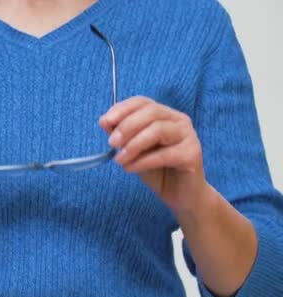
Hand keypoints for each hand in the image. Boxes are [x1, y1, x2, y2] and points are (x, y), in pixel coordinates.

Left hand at [99, 96, 208, 212]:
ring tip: (119, 159)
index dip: (122, 109)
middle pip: (151, 112)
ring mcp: (188, 136)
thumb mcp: (134, 150)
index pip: (142, 102)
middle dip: (127, 126)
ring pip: (158, 130)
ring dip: (134, 144)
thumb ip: (122, 135)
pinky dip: (143, 161)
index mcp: (164, 115)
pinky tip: (130, 168)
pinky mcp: (192, 154)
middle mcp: (179, 120)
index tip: (105, 122)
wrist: (180, 195)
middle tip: (112, 143)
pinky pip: (165, 154)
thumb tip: (104, 121)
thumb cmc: (157, 170)